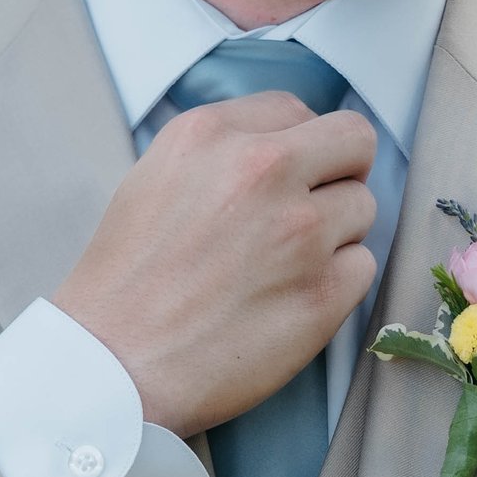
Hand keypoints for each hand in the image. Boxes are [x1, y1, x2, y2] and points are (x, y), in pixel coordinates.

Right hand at [55, 92, 379, 436]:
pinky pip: (362, 267)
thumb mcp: (155, 179)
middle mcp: (261, 170)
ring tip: (284, 267)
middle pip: (354, 140)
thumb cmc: (125, 282)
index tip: (285, 177)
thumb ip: (222, 151)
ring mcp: (300, 231)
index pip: (296, 110)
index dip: (297, 146)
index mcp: (211, 135)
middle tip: (312, 209)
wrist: (113, 366)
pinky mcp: (323, 293)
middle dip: (340, 171)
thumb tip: (286, 145)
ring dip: (336, 234)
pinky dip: (337, 284)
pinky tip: (289, 301)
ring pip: (363, 207)